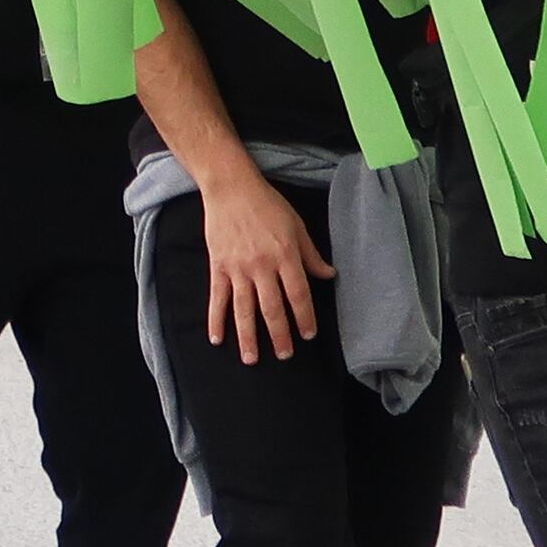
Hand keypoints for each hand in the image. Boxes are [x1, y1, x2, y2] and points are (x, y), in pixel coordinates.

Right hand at [197, 166, 334, 366]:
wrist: (231, 188)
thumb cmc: (268, 204)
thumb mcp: (297, 226)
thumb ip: (311, 254)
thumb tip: (330, 275)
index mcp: (285, 255)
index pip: (298, 295)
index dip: (304, 317)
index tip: (308, 334)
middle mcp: (261, 266)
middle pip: (272, 308)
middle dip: (279, 335)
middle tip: (285, 355)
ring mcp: (237, 268)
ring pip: (244, 310)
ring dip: (248, 337)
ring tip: (252, 359)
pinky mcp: (218, 267)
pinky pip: (217, 298)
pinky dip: (216, 320)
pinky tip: (217, 339)